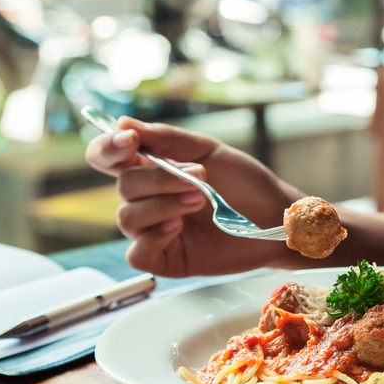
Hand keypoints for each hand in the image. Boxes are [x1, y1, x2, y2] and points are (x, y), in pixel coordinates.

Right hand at [85, 117, 302, 276]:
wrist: (275, 217)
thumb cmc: (246, 184)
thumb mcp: (210, 152)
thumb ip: (168, 139)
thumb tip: (123, 125)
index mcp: (152, 169)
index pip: (108, 157)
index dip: (107, 148)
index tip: (129, 141)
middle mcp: (148, 200)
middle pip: (124, 186)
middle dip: (159, 179)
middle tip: (199, 177)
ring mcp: (155, 231)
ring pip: (128, 218)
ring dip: (163, 204)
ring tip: (200, 199)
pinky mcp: (166, 259)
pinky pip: (137, 254)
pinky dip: (152, 238)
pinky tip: (178, 226)